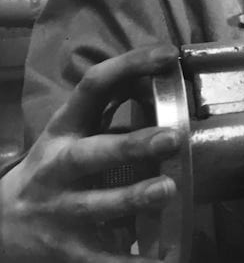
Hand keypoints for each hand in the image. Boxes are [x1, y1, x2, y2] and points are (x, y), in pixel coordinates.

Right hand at [0, 46, 180, 261]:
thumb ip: (111, 107)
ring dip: (132, 198)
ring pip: (96, 205)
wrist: (0, 227)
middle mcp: (58, 168)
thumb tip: (163, 70)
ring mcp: (60, 211)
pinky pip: (102, 260)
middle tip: (172, 138)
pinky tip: (164, 262)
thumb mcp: (72, 132)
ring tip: (167, 190)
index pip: (93, 87)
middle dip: (131, 145)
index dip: (129, 66)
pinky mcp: (68, 250)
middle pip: (91, 154)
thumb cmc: (54, 168)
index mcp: (64, 130)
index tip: (169, 54)